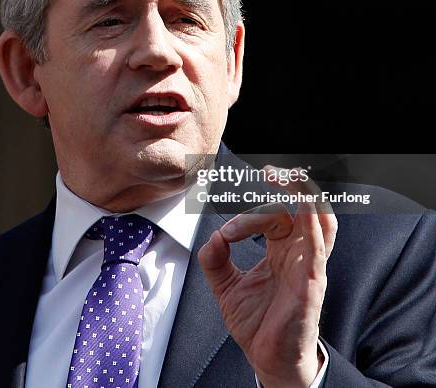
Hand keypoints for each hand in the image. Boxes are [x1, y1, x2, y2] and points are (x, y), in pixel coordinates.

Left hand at [198, 166, 336, 387]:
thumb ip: (215, 260)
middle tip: (271, 170)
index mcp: (280, 250)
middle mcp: (297, 253)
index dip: (248, 216)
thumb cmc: (256, 324)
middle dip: (290, 185)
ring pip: (320, 220)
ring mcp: (307, 266)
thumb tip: (211, 237)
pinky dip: (312, 223)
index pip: (274, 215)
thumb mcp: (226, 287)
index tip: (225, 234)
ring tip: (291, 176)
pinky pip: (317, 248)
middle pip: (302, 208)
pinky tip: (304, 206)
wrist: (267, 361)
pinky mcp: (311, 283)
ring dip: (306, 195)